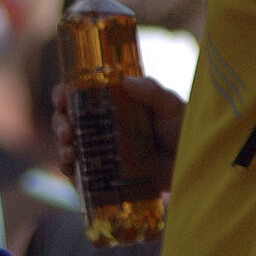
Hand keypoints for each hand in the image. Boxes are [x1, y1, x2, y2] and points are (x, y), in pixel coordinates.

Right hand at [50, 76, 185, 192]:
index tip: (62, 97)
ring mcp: (102, 150)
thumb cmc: (184, 131)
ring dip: (61, 145)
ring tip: (69, 151)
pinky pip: (79, 172)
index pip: (80, 94)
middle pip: (68, 118)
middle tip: (66, 131)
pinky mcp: (105, 174)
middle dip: (60, 122)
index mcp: (114, 104)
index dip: (64, 93)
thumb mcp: (171, 107)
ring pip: (69, 144)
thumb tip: (125, 81)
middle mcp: (103, 125)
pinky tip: (70, 166)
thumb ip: (152, 91)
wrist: (195, 166)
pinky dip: (68, 169)